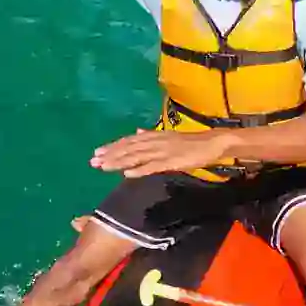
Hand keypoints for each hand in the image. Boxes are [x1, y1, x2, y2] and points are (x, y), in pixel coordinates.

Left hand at [91, 129, 227, 177]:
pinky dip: (139, 170)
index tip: (97, 152)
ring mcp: (162, 151)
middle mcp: (155, 141)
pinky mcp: (171, 161)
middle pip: (129, 148)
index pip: (129, 141)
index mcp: (154, 135)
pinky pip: (152, 166)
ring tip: (103, 167)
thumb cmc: (191, 142)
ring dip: (119, 162)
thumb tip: (135, 131)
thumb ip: (150, 135)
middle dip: (110, 155)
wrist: (211, 143)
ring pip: (136, 156)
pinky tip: (127, 174)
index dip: (113, 147)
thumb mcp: (168, 136)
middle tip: (93, 161)